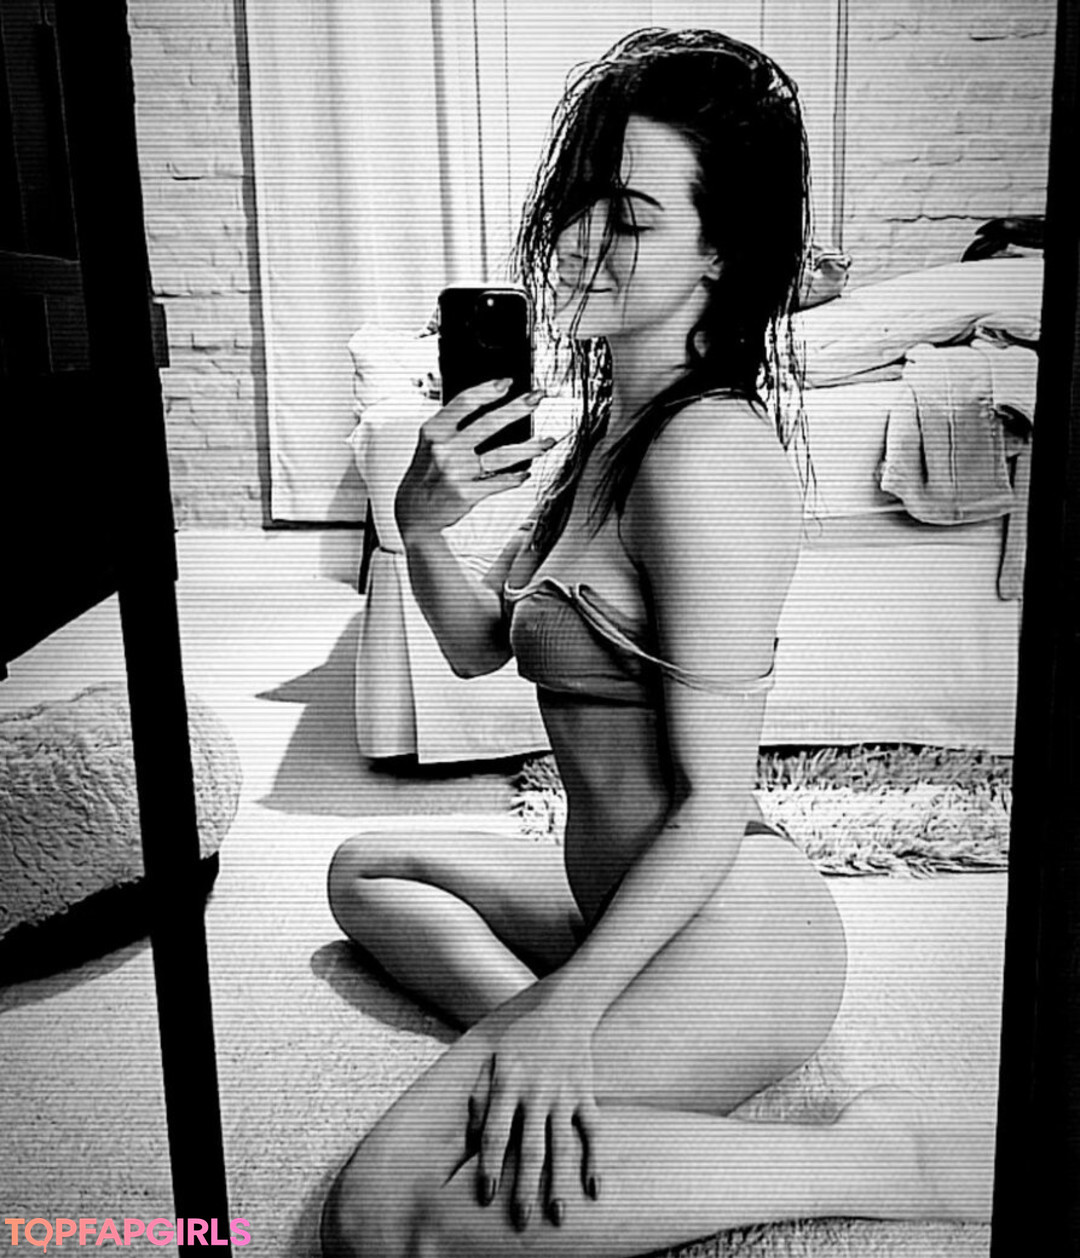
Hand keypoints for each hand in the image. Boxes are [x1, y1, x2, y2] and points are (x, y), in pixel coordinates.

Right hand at [394, 379, 551, 540]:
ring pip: (501, 455)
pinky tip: (525, 473)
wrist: (412, 512)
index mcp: (434, 432)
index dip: (487, 389)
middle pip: (487, 423)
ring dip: (529, 447)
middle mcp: (445, 450)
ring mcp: (457, 472)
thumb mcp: (429, 443)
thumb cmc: (425, 474)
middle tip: (537, 399)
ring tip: (547, 441)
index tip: (508, 382)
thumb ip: (452, 425)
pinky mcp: (466, 493)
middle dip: (517, 408)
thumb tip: (488, 405)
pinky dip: (515, 478)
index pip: (463, 402)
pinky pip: (498, 482)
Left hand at [466, 1003, 601, 1231]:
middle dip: (524, 1187)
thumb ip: (478, 1096)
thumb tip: (469, 1138)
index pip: (494, 1133)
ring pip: (561, 1145)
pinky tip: (593, 1188)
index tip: (486, 1196)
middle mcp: (535, 1092)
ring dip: (559, 1183)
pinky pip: (592, 1131)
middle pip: (529, 1148)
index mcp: (507, 1084)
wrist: (563, 1010)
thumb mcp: (491, 1059)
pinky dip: (594, 1159)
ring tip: (557, 1216)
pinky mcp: (585, 1093)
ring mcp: (563, 1094)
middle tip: (520, 1221)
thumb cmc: (521, 1039)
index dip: (488, 1166)